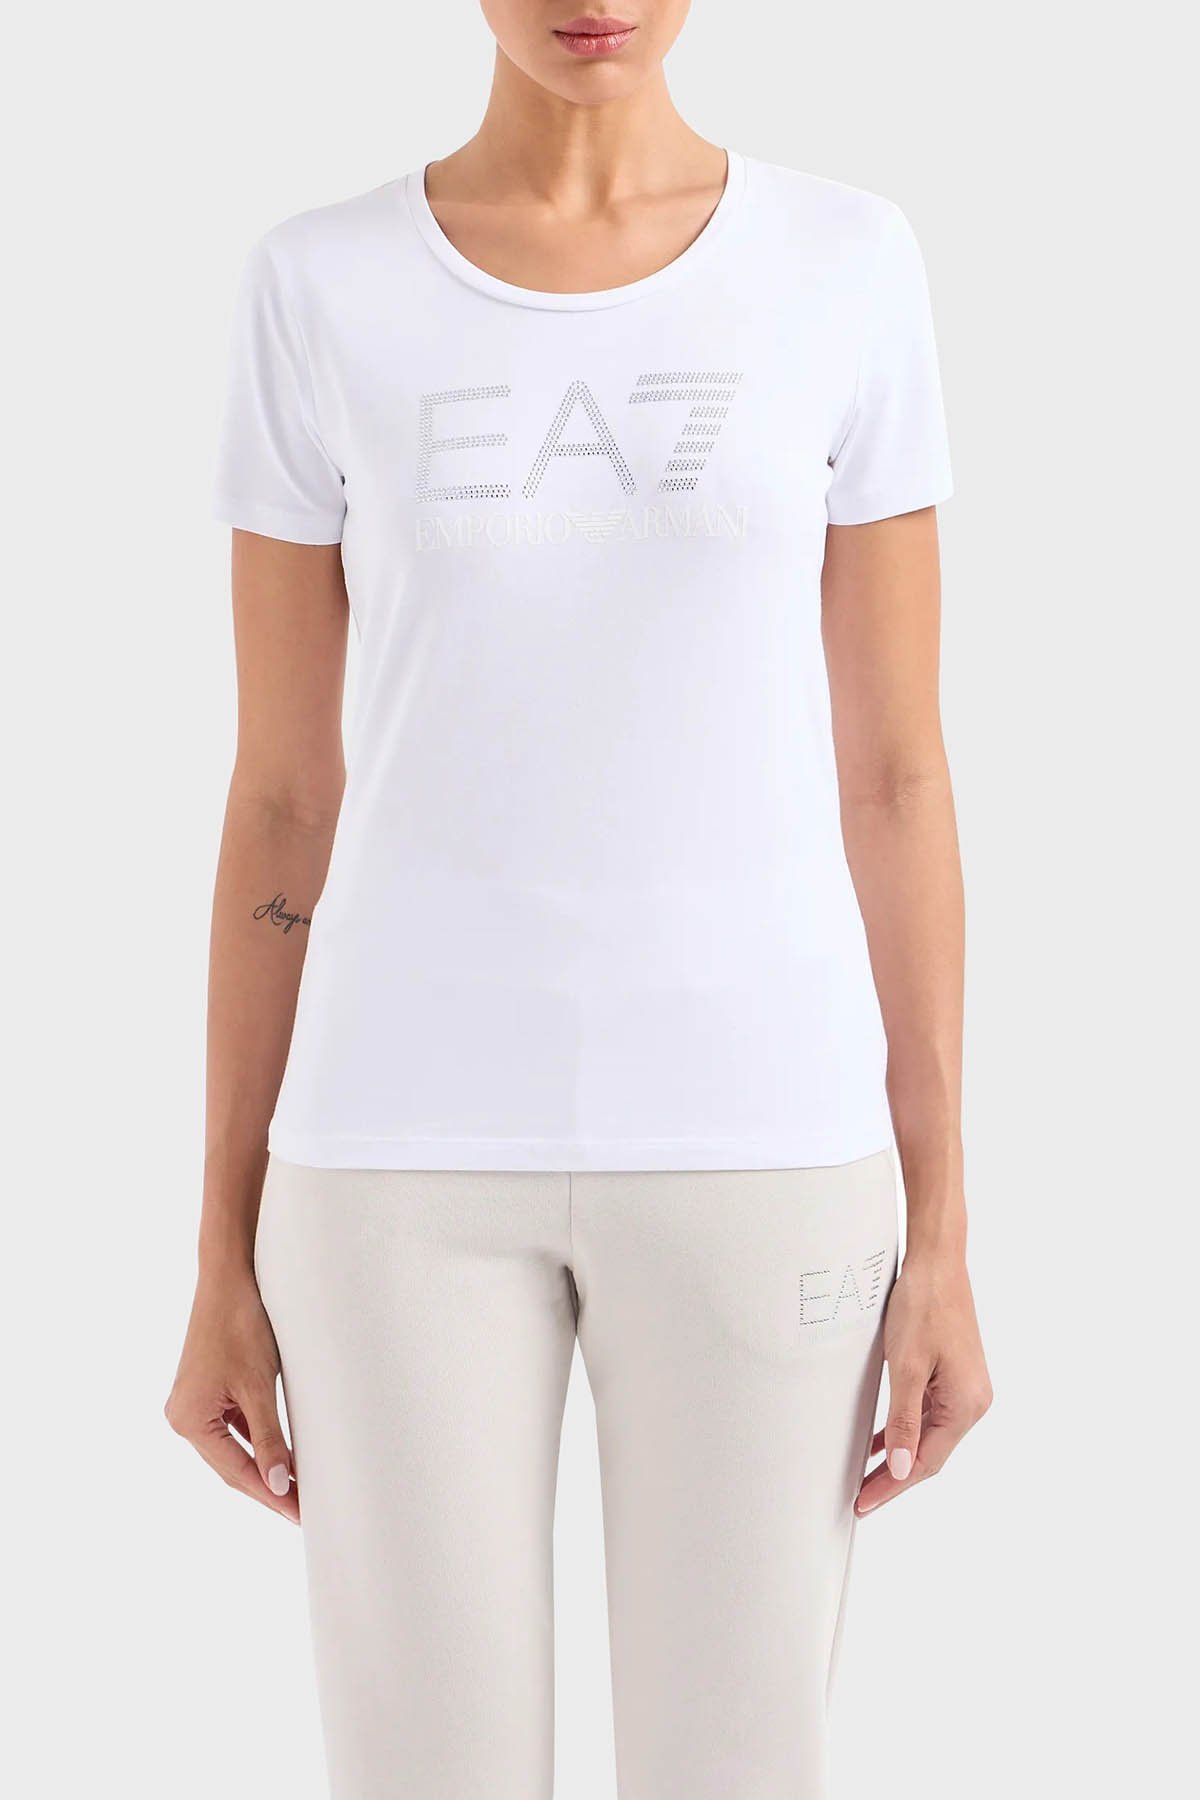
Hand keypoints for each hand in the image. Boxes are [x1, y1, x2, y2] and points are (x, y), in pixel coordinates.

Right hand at [165, 1267, 298, 1522]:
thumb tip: (280, 1484)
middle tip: (304, 1510)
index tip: (300, 1514)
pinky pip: (232, 1426)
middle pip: (232, 1464)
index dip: (271, 1495)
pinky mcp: (206, 1390)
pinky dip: (257, 1440)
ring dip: (264, 1465)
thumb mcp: (259, 1386)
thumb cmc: (242, 1324)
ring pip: (233, 1447)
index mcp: (190, 1419)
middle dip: (268, 1486)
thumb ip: (269, 1438)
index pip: (237, 1471)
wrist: (231, 1275)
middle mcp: (184, 1416)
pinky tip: (282, 1454)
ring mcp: (193, 1402)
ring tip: (299, 1488)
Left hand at [856, 1250, 990, 1515]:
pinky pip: (928, 1414)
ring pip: (928, 1436)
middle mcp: (972, 1401)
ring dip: (899, 1456)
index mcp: (966, 1405)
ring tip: (866, 1478)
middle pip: (929, 1454)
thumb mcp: (907, 1367)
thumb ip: (904, 1421)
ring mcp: (964, 1388)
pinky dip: (905, 1430)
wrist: (937, 1262)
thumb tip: (901, 1469)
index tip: (864, 1503)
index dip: (893, 1486)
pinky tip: (882, 1442)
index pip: (925, 1462)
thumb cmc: (923, 1305)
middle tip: (860, 1499)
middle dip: (895, 1478)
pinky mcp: (953, 1375)